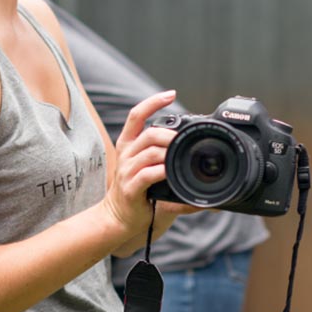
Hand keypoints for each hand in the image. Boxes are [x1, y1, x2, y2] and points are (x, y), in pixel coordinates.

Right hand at [103, 90, 183, 235]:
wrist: (118, 216)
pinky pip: (147, 175)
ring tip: (180, 158)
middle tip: (184, 142)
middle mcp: (126, 154)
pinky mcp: (130, 188)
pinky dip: (162, 172)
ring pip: (150, 152)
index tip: (171, 94)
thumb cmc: (137, 191)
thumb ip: (164, 155)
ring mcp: (126, 171)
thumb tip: (193, 153)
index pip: (136, 115)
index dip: (153, 102)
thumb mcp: (146, 167)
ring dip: (169, 153)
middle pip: (148, 133)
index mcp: (128, 145)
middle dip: (169, 135)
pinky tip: (170, 173)